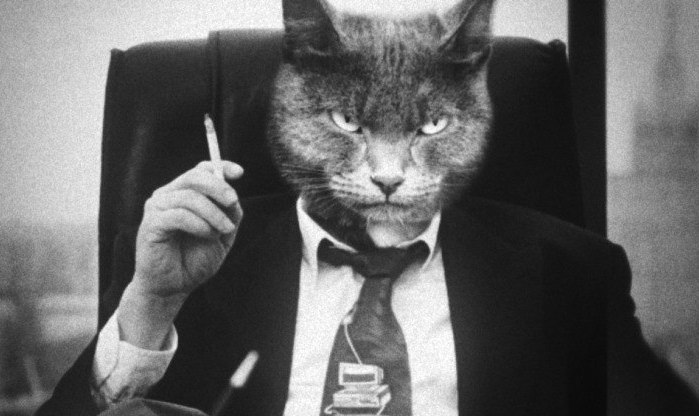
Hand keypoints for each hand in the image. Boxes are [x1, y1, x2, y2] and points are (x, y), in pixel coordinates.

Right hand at [133, 160, 243, 296]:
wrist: (173, 287)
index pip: (201, 169)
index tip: (239, 173)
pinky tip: (207, 234)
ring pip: (189, 196)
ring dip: (212, 213)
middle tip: (233, 202)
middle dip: (218, 187)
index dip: (221, 167)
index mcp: (185, 193)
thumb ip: (229, 214)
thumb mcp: (222, 235)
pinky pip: (178, 215)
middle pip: (194, 177)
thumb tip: (233, 197)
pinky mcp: (151, 224)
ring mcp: (157, 208)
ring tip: (222, 231)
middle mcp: (168, 195)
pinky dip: (198, 224)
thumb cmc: (194, 260)